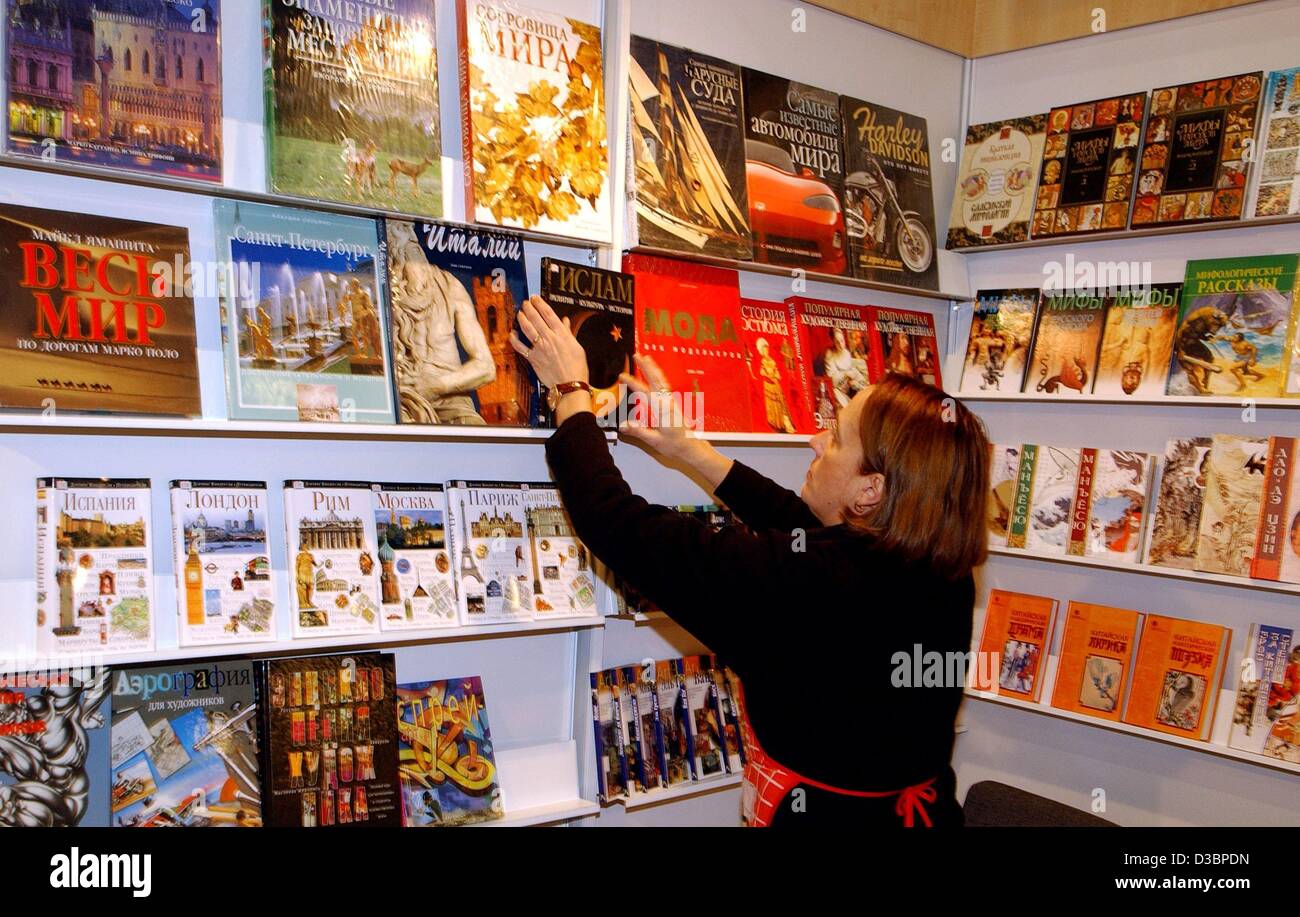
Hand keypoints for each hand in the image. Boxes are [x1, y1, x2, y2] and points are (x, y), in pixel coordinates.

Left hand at [510, 295, 588, 388]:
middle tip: (525, 303)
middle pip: (536, 318)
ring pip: (527, 329)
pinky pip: (520, 347)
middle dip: (529, 308)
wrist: (570, 384)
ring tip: (520, 313)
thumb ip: (568, 332)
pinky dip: (514, 340)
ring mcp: (540, 348)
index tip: (535, 298)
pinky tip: (512, 334)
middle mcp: (549, 339)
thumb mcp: (577, 346)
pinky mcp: (533, 359)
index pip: (548, 313)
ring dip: (522, 319)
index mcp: (562, 334)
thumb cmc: (577, 367)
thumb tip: (564, 321)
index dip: (540, 303)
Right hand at [621, 354, 732, 485]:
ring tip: (646, 358)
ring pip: (661, 381)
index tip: (622, 376)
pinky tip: (655, 374)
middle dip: (646, 367)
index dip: (632, 383)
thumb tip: (623, 425)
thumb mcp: (654, 441)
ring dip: (653, 369)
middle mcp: (667, 403)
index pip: (644, 393)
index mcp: (662, 410)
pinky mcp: (673, 404)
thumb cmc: (675, 445)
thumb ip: (639, 431)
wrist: (691, 447)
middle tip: (638, 355)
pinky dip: (659, 377)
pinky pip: (665, 386)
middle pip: (655, 380)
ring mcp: (671, 402)